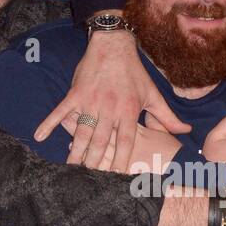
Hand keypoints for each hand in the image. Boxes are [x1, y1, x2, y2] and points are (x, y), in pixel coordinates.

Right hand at [34, 25, 189, 171]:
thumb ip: (167, 117)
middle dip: (95, 162)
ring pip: (81, 131)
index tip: (117, 177)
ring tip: (70, 169)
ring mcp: (90, 101)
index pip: (125, 140)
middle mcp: (109, 108)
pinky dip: (49, 123)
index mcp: (128, 110)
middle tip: (89, 180)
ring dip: (74, 151)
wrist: (113, 45)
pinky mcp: (75, 93)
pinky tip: (39, 137)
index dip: (121, 159)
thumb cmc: (134, 72)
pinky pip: (60, 111)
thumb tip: (186, 132)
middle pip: (101, 141)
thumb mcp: (153, 94)